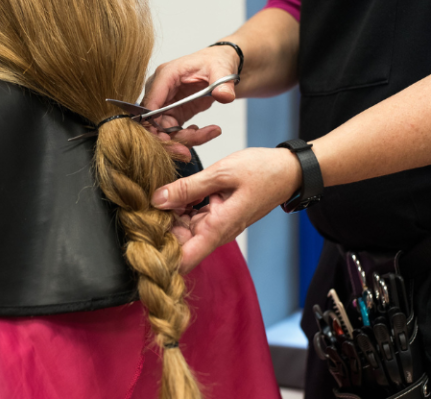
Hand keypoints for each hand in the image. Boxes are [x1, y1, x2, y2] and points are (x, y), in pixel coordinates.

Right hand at [142, 45, 241, 156]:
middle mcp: (159, 91)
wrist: (221, 68)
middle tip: (188, 152)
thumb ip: (223, 84)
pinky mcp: (172, 114)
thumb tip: (225, 96)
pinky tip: (204, 132)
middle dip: (169, 140)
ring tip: (211, 133)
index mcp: (165, 75)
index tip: (170, 140)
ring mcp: (164, 104)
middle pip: (152, 123)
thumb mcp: (222, 70)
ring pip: (163, 132)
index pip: (149, 104)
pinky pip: (173, 133)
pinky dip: (188, 138)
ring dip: (184, 140)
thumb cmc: (216, 62)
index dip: (154, 125)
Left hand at [152, 147, 302, 272]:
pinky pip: (191, 218)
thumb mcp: (221, 173)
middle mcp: (215, 233)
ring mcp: (215, 226)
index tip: (142, 240)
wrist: (288, 170)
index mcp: (218, 229)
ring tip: (155, 194)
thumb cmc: (262, 171)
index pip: (183, 260)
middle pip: (177, 245)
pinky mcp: (215, 217)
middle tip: (143, 205)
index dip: (160, 257)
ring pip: (182, 230)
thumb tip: (157, 199)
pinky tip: (173, 191)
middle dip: (159, 230)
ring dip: (168, 216)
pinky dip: (180, 207)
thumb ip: (188, 187)